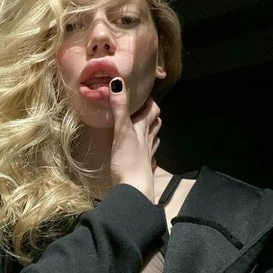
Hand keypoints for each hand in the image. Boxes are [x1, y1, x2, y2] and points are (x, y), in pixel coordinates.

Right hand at [108, 78, 160, 201]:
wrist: (134, 190)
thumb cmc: (128, 160)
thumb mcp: (122, 131)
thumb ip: (119, 108)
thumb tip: (117, 81)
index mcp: (143, 129)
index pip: (152, 110)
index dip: (150, 101)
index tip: (143, 93)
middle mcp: (148, 140)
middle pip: (155, 123)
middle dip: (151, 114)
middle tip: (143, 107)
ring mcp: (147, 155)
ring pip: (153, 138)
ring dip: (151, 130)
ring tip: (145, 125)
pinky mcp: (142, 168)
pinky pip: (149, 156)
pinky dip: (147, 150)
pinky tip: (144, 152)